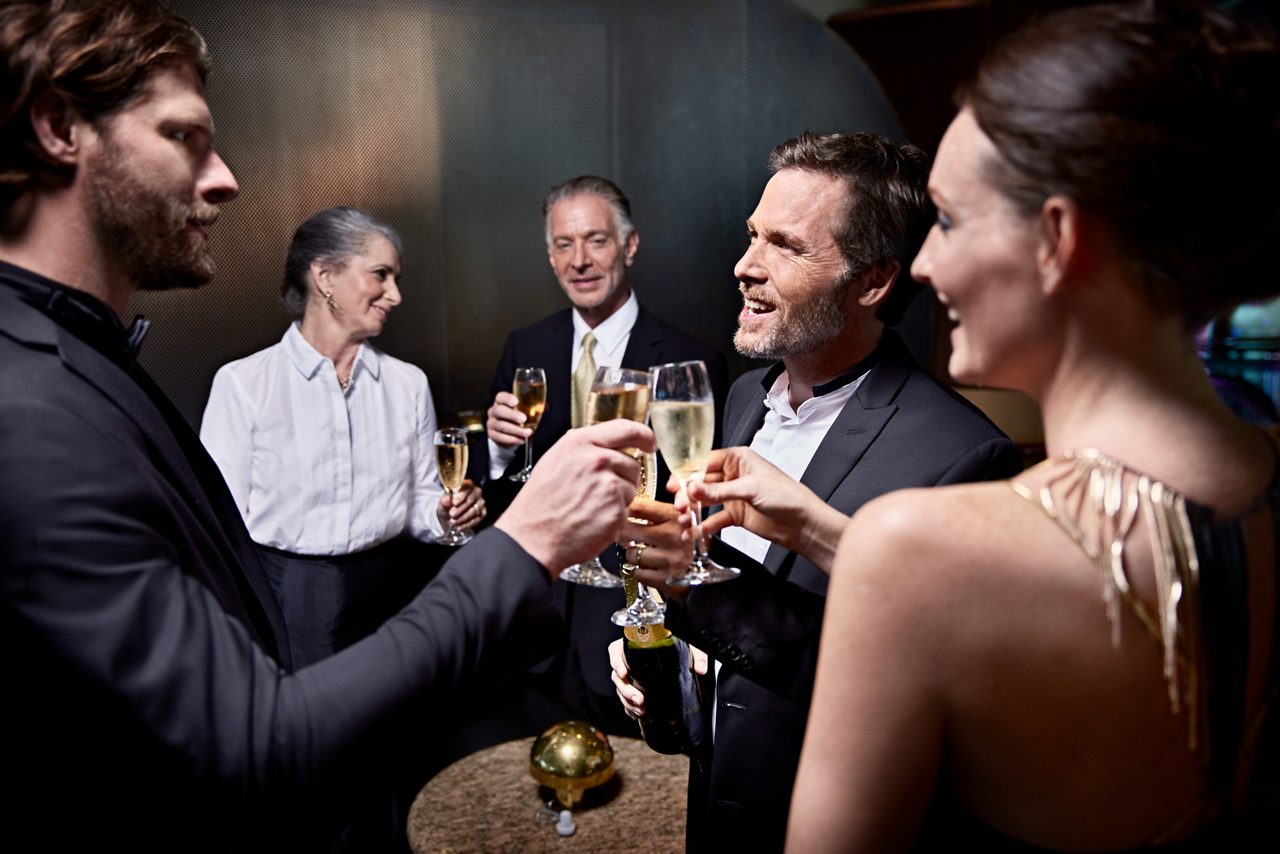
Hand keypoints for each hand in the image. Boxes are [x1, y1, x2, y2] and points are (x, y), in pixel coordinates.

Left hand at [438, 480, 484, 531]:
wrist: (451, 518)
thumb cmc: (447, 507)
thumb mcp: (443, 504)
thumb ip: (444, 501)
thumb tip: (447, 499)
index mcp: (467, 485)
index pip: (467, 487)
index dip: (461, 495)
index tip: (454, 503)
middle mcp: (476, 492)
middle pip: (471, 499)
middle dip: (461, 508)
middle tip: (451, 514)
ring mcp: (481, 503)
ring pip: (474, 510)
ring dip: (463, 517)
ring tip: (453, 522)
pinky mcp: (483, 513)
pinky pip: (476, 519)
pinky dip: (467, 524)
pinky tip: (459, 527)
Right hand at [486, 391, 530, 448]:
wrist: (508, 432)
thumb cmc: (518, 416)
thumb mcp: (525, 410)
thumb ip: (533, 407)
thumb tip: (545, 407)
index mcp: (501, 401)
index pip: (501, 397)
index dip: (508, 399)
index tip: (516, 402)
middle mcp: (494, 411)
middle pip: (500, 411)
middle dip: (512, 415)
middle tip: (524, 419)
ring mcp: (491, 423)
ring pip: (501, 426)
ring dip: (516, 430)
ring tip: (528, 432)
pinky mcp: (492, 435)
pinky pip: (500, 438)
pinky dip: (513, 439)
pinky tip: (522, 440)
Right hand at [496, 421, 654, 577]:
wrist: (532, 538)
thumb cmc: (539, 503)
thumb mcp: (554, 460)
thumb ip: (582, 448)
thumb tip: (604, 443)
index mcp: (580, 443)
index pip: (626, 429)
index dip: (644, 436)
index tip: (649, 443)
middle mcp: (596, 460)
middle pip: (631, 463)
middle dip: (622, 478)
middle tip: (598, 492)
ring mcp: (608, 485)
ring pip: (631, 488)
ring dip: (618, 499)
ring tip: (590, 507)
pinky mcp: (615, 511)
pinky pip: (626, 510)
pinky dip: (614, 517)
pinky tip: (592, 520)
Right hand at [610, 637, 708, 719]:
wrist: (680, 654)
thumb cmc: (679, 644)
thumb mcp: (689, 645)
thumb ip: (696, 654)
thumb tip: (700, 669)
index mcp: (635, 645)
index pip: (616, 650)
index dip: (616, 661)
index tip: (623, 673)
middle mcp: (629, 660)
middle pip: (617, 675)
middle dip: (626, 690)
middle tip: (640, 700)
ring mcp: (631, 675)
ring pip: (620, 689)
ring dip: (628, 702)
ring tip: (641, 711)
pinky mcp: (635, 688)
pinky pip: (626, 699)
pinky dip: (630, 708)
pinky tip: (638, 715)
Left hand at [617, 497, 692, 590]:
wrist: (702, 568)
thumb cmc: (682, 539)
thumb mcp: (676, 516)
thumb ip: (654, 508)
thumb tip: (626, 499)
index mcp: (674, 515)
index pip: (638, 507)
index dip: (623, 509)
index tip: (616, 511)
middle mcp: (674, 535)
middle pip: (628, 530)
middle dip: (621, 533)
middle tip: (623, 534)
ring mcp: (671, 558)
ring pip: (630, 554)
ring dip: (632, 554)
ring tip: (644, 551)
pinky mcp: (667, 577)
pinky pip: (637, 572)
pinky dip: (640, 570)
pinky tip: (650, 565)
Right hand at [682, 447, 847, 572]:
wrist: (804, 524)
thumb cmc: (787, 496)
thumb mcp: (750, 489)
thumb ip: (719, 491)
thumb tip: (693, 488)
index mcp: (738, 459)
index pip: (704, 462)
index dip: (687, 473)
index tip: (674, 486)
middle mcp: (734, 475)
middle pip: (701, 482)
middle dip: (688, 495)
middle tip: (680, 506)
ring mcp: (734, 496)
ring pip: (705, 501)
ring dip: (693, 511)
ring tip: (684, 521)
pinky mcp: (736, 515)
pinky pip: (714, 519)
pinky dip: (703, 526)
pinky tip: (694, 533)